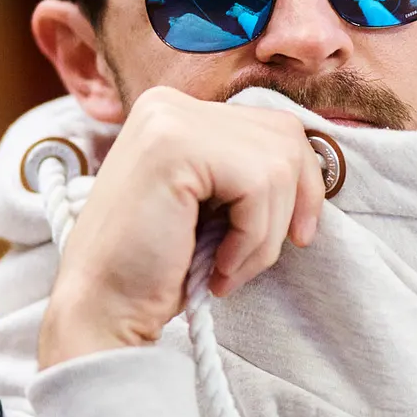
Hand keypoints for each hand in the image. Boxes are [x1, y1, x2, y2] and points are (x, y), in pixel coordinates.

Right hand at [38, 88, 327, 367]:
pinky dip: (253, 239)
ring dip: (267, 234)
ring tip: (226, 268)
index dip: (299, 184)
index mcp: (176, 112)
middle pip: (285, 135)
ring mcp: (169, 119)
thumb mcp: (210, 205)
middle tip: (255, 257)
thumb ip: (244, 171)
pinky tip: (216, 267)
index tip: (293, 234)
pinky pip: (259, 185)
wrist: (100, 312)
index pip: (273, 126)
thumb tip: (316, 163)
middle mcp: (168, 103)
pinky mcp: (174, 146)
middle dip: (292, 204)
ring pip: (279, 164)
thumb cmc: (156, 270)